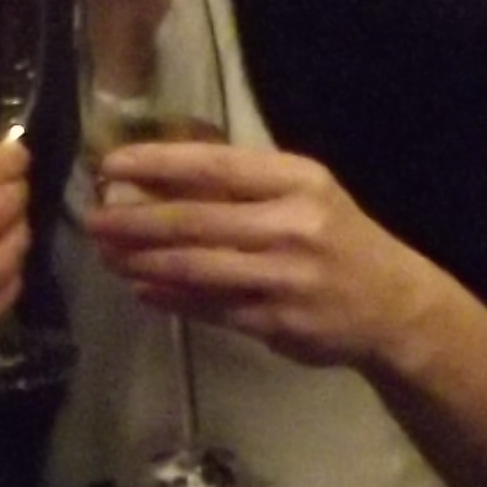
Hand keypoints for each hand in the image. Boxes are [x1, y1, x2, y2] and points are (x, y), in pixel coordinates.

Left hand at [85, 140, 445, 373]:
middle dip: (135, 220)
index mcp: (297, 182)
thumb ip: (238, 184)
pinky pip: (209, 307)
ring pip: (196, 268)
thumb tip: (156, 172)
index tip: (111, 164)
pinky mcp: (275, 322)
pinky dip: (169, 297)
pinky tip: (141, 287)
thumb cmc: (336, 237)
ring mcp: (283, 279)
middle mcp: (292, 227)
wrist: (392, 304)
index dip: (157, 163)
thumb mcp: (302, 193)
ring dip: (142, 261)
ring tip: (106, 255)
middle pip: (196, 221)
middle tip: (93, 219)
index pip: (215, 165)